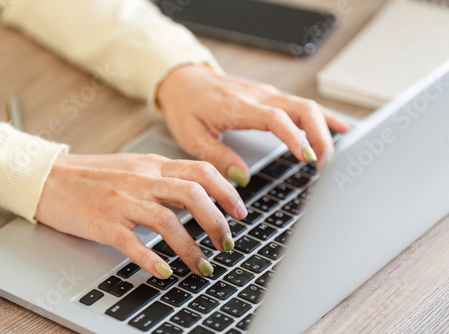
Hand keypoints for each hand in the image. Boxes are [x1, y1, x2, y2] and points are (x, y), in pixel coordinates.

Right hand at [36, 153, 245, 278]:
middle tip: (226, 243)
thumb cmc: (95, 175)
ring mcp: (123, 201)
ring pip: (167, 221)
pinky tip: (164, 271)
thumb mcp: (136, 167)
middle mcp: (143, 180)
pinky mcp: (104, 222)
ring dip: (191, 248)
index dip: (227, 192)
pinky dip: (151, 259)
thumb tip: (199, 196)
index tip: (239, 213)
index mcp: (154, 165)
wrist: (51, 178)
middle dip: (216, 222)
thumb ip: (166, 178)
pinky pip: (132, 243)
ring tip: (202, 265)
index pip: (202, 172)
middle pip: (192, 194)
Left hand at [157, 65, 349, 185]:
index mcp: (237, 107)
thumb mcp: (192, 136)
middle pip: (302, 110)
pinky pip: (303, 105)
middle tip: (329, 166)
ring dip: (327, 129)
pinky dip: (324, 117)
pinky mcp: (272, 97)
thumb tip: (241, 179)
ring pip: (308, 106)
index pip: (275, 118)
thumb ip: (217, 157)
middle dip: (321, 138)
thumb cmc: (187, 107)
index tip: (309, 158)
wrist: (184, 81)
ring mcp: (267, 94)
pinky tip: (341, 129)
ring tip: (342, 153)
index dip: (295, 137)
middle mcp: (258, 97)